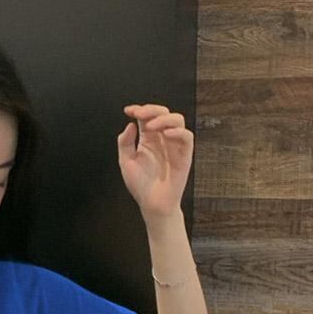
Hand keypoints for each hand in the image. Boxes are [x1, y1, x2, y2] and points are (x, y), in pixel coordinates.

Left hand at [117, 103, 193, 220]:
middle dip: (152, 109)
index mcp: (148, 139)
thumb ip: (125, 143)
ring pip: (177, 120)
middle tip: (140, 114)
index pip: (147, 117)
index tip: (128, 111)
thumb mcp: (126, 162)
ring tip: (151, 127)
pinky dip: (178, 131)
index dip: (139, 109)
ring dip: (164, 118)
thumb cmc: (140, 185)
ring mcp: (174, 145)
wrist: (152, 204)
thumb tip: (130, 125)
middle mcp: (162, 139)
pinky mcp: (184, 155)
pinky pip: (187, 137)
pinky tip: (166, 134)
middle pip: (163, 113)